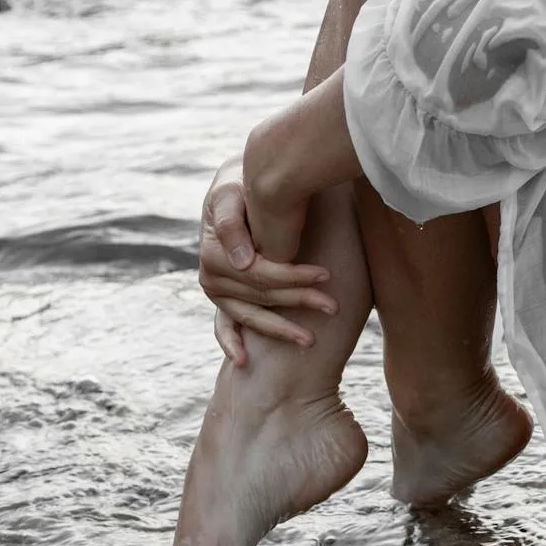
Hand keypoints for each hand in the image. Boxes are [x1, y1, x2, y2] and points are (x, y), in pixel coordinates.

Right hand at [199, 159, 333, 366]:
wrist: (239, 186)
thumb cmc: (242, 184)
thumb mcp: (232, 191)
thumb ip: (233, 221)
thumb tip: (242, 262)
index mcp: (214, 251)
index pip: (259, 273)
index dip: (293, 277)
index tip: (326, 276)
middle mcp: (211, 275)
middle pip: (261, 297)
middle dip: (298, 302)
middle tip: (334, 307)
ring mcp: (217, 291)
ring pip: (251, 316)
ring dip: (280, 329)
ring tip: (311, 340)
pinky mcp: (223, 299)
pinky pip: (223, 326)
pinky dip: (231, 343)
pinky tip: (245, 361)